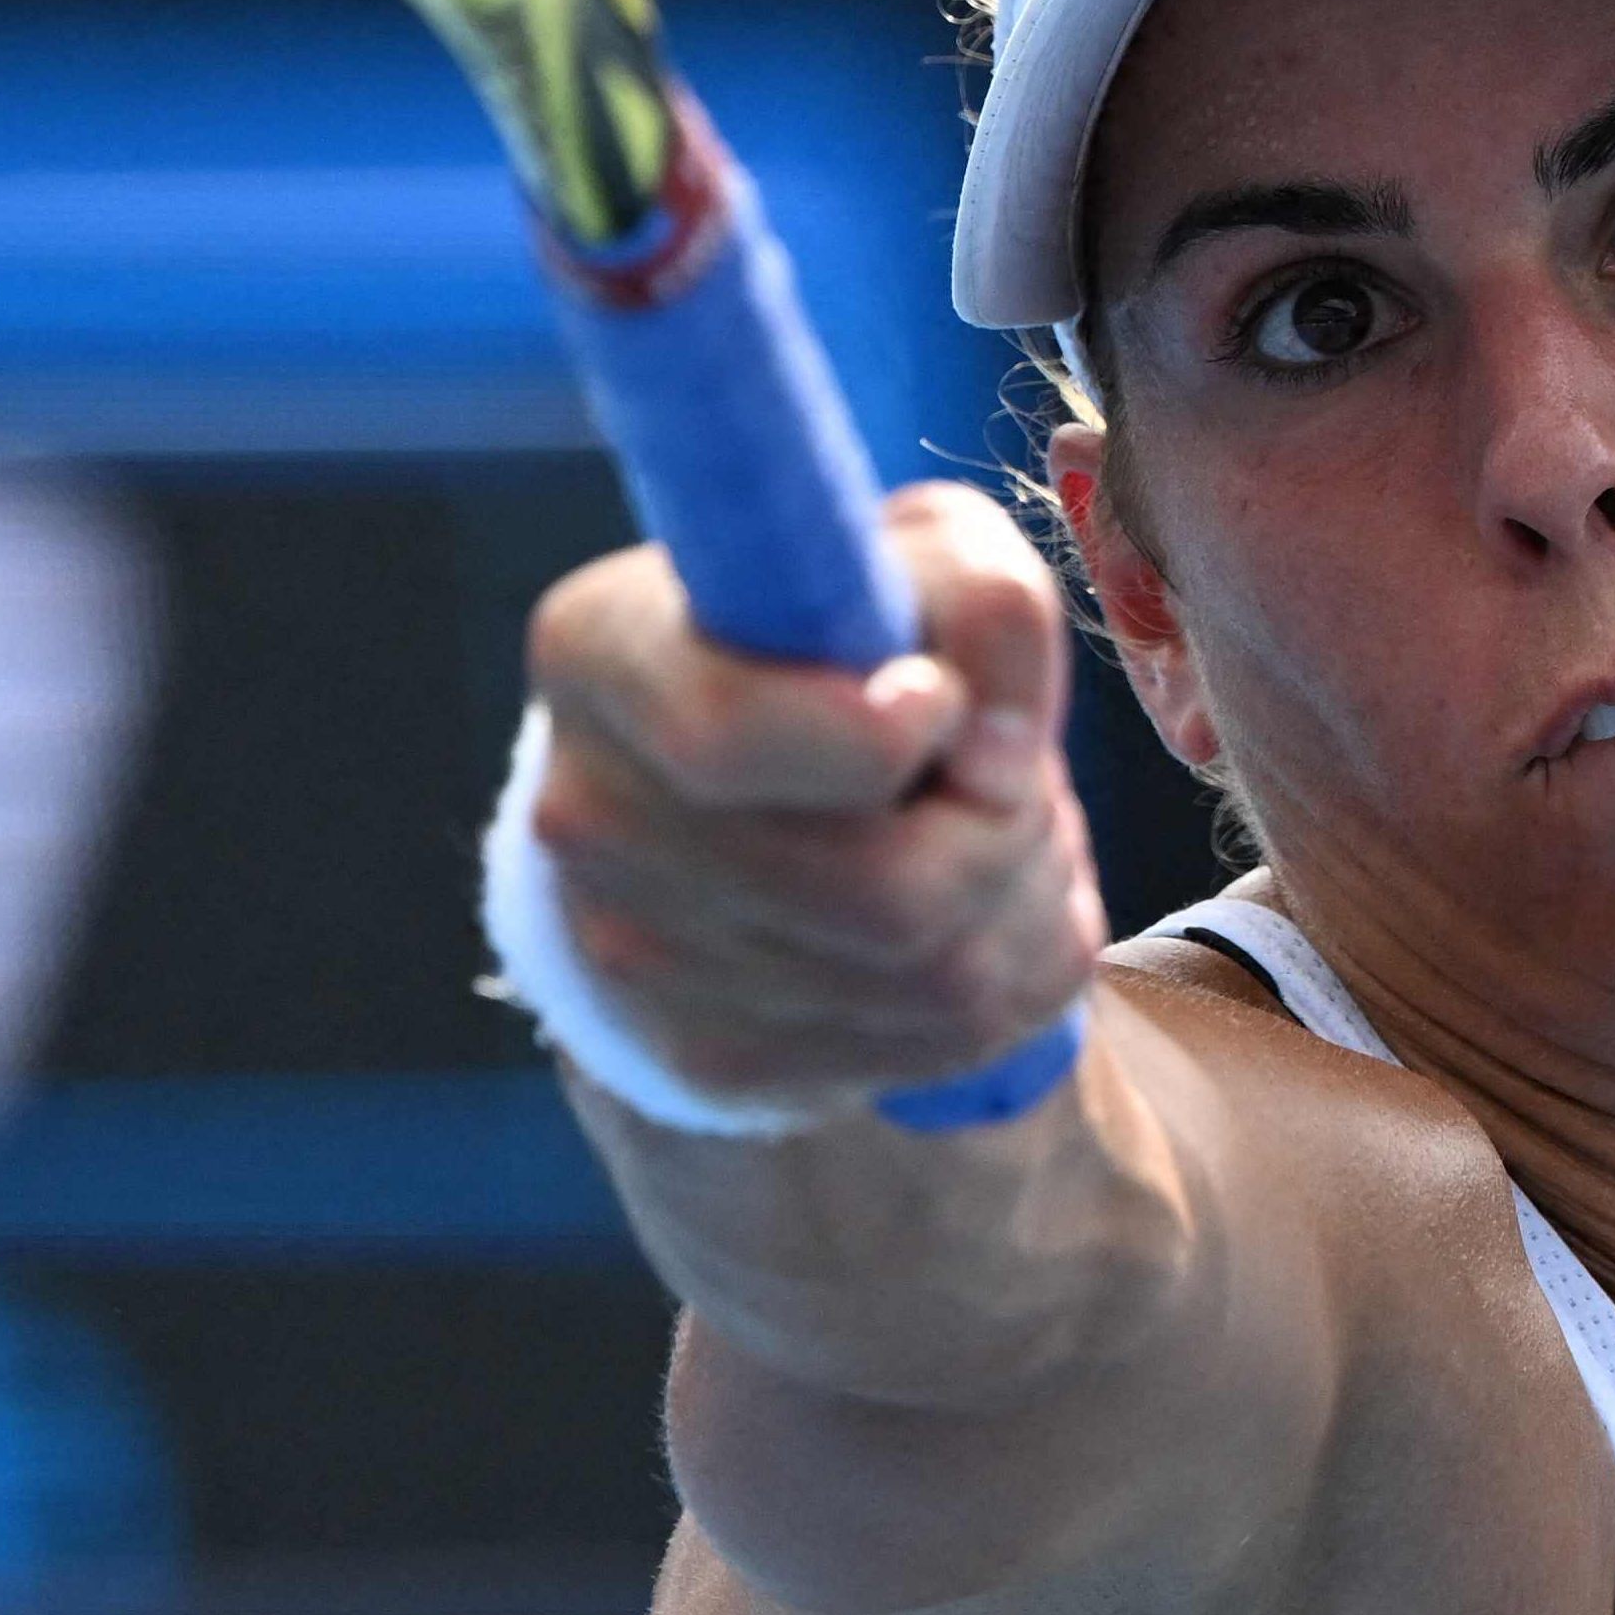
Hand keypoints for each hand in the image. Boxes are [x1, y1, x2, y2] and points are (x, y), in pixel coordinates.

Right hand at [521, 483, 1105, 1115]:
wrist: (762, 775)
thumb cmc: (847, 636)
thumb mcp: (923, 558)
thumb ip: (980, 602)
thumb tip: (995, 751)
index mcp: (601, 652)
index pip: (726, 738)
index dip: (881, 735)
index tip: (940, 698)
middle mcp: (588, 815)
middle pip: (879, 892)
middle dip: (1007, 828)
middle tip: (1010, 774)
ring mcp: (638, 957)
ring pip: (932, 979)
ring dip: (1026, 898)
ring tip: (1009, 829)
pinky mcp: (710, 1056)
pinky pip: (940, 1044)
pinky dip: (1012, 973)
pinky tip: (984, 907)